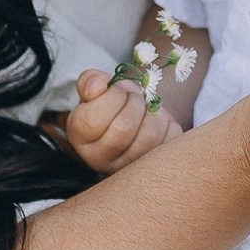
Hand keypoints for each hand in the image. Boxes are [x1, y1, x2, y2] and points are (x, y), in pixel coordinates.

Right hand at [63, 70, 180, 172]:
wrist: (131, 121)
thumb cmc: (110, 104)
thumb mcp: (95, 90)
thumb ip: (91, 81)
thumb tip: (97, 86)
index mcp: (80, 138)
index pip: (94, 118)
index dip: (112, 96)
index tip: (117, 90)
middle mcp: (99, 159)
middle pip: (124, 128)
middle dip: (135, 102)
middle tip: (134, 96)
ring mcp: (127, 167)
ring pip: (149, 136)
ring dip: (153, 112)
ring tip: (146, 108)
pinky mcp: (155, 167)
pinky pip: (168, 141)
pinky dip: (168, 124)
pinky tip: (157, 121)